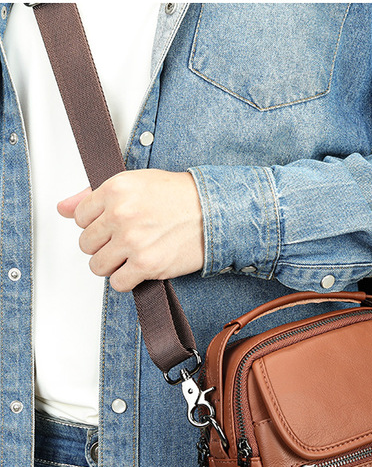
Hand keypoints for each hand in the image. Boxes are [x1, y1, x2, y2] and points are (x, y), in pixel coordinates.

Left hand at [58, 169, 204, 291]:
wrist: (213, 212)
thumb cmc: (179, 197)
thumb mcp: (135, 183)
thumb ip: (93, 195)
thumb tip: (63, 207)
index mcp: (115, 190)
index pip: (80, 217)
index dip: (96, 224)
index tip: (111, 226)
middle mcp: (121, 215)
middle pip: (86, 244)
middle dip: (103, 245)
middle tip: (122, 242)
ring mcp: (132, 241)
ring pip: (98, 265)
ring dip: (112, 265)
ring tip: (129, 257)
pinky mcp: (147, 264)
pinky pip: (118, 283)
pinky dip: (126, 281)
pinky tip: (138, 269)